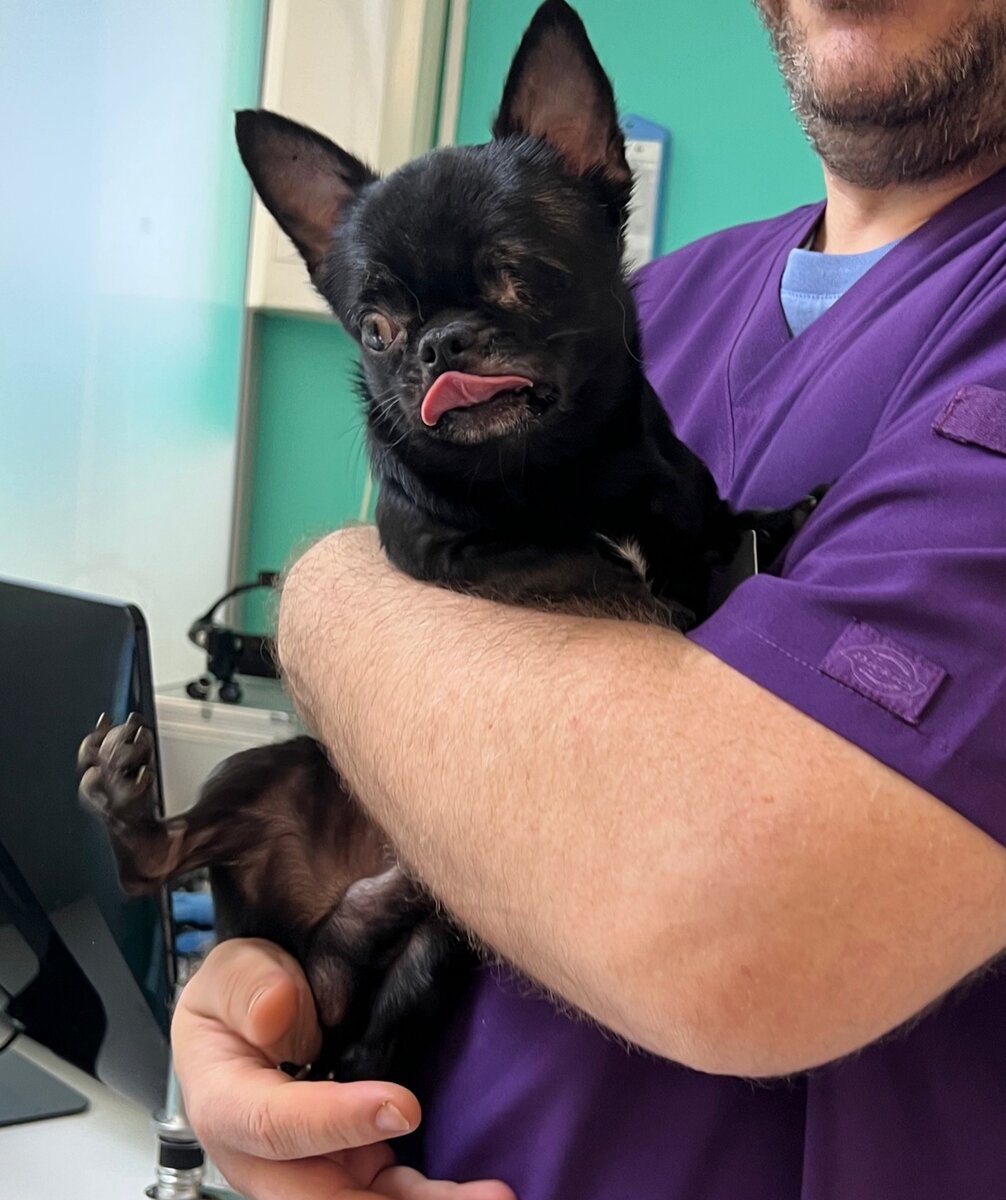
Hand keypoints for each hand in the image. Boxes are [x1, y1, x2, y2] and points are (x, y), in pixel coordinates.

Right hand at [172, 939, 514, 1199]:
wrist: (248, 1021)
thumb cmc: (238, 997)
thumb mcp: (230, 973)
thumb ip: (247, 988)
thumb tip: (275, 1011)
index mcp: (226, 1106)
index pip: (276, 1126)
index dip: (335, 1121)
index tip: (403, 1106)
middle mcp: (265, 1159)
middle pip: (324, 1198)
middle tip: (479, 1195)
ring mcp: (312, 1169)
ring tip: (494, 1198)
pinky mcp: (348, 1168)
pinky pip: (388, 1193)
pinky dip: (431, 1197)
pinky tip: (481, 1191)